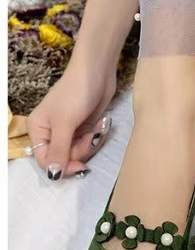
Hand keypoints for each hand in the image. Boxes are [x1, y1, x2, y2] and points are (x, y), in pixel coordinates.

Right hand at [27, 60, 116, 179]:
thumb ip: (59, 150)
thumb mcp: (65, 123)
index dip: (62, 167)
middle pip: (65, 158)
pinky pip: (89, 143)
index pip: (45, 161)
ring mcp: (68, 131)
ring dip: (90, 142)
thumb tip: (53, 175)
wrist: (97, 74)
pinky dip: (95, 136)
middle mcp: (51, 133)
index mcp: (38, 130)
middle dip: (81, 150)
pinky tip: (99, 125)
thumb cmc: (76, 94)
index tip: (80, 166)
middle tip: (88, 136)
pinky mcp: (83, 128)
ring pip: (79, 152)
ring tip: (95, 127)